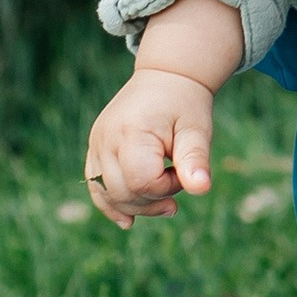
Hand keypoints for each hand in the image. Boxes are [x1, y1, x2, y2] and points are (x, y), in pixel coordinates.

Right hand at [87, 66, 219, 229]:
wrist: (165, 76)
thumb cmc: (184, 103)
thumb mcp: (196, 128)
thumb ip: (195, 159)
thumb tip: (201, 189)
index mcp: (131, 132)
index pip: (141, 182)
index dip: (166, 188)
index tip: (181, 172)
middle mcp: (106, 138)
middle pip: (121, 193)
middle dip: (152, 201)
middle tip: (176, 189)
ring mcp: (96, 143)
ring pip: (107, 194)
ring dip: (135, 206)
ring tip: (163, 201)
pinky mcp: (95, 148)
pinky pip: (95, 185)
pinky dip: (111, 203)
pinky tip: (128, 220)